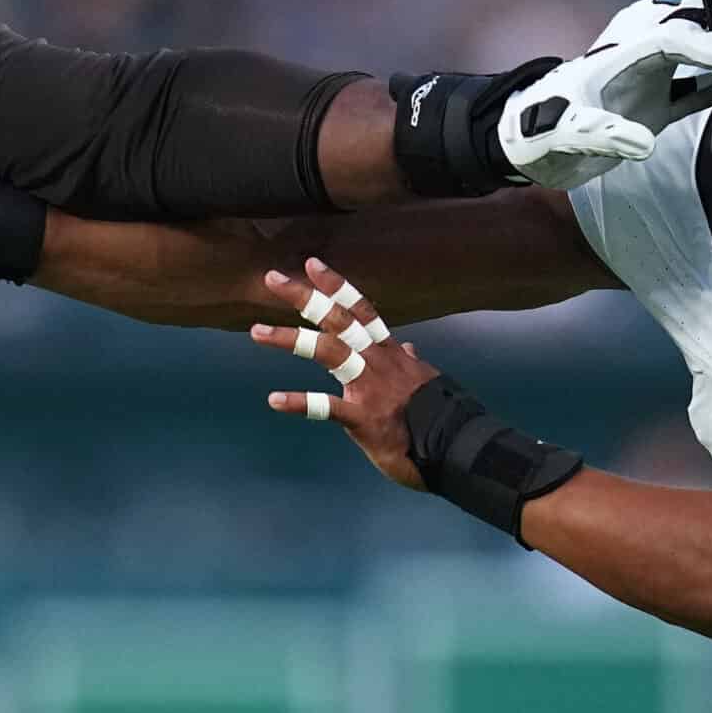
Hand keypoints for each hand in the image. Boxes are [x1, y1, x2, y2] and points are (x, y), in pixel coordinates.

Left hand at [250, 257, 440, 490]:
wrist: (455, 447)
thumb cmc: (438, 418)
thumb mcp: (425, 381)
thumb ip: (408, 362)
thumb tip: (407, 347)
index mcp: (389, 352)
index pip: (361, 309)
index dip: (336, 285)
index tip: (311, 264)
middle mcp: (376, 361)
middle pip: (338, 319)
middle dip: (305, 297)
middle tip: (272, 277)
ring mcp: (368, 387)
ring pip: (327, 352)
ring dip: (290, 339)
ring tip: (256, 331)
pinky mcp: (362, 418)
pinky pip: (327, 407)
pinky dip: (300, 402)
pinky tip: (274, 400)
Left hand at [498, 0, 711, 188]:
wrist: (530, 145)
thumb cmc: (540, 130)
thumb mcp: (562, 132)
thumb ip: (597, 134)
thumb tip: (642, 143)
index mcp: (617, 53)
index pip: (668, 33)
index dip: (703, 40)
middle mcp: (637, 56)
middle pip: (689, 25)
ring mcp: (650, 77)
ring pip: (698, 47)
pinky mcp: (657, 103)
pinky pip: (698, 87)